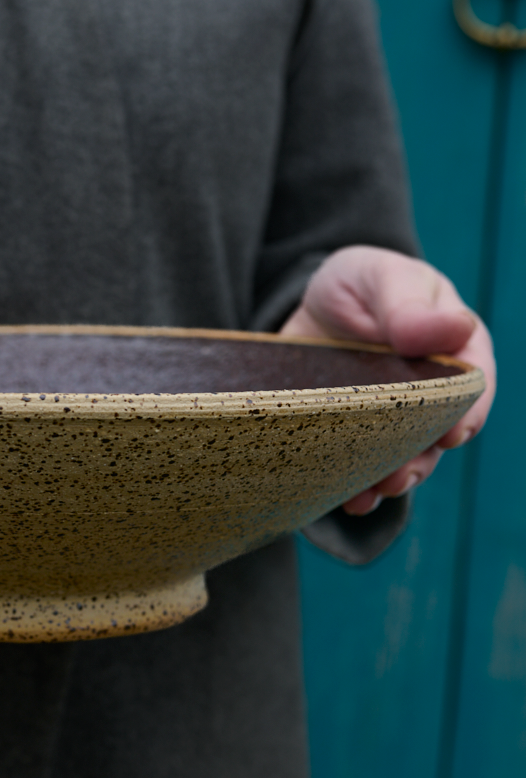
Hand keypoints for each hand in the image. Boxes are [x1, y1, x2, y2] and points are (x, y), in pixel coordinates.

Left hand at [281, 246, 494, 514]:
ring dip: (392, 480)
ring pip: (403, 458)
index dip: (466, 411)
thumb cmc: (355, 285)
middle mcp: (428, 393)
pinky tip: (348, 500)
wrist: (306, 311)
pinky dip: (357, 487)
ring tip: (372, 493)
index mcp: (451, 349)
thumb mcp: (376, 277)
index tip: (453, 434)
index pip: (471, 384)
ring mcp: (392, 421)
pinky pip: (362, 469)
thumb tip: (455, 328)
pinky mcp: (354, 437)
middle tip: (399, 477)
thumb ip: (405, 302)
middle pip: (437, 433)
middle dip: (422, 459)